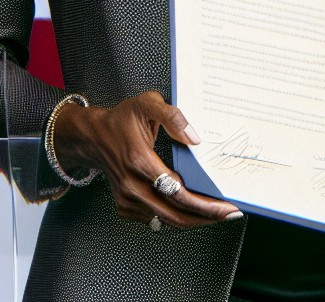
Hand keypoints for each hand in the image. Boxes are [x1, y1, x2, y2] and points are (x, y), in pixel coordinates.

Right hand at [52, 90, 241, 227]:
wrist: (94, 136)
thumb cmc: (121, 120)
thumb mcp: (147, 104)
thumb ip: (173, 116)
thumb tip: (194, 138)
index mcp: (140, 161)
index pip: (177, 192)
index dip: (204, 204)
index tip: (225, 207)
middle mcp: (133, 185)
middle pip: (175, 214)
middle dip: (206, 217)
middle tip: (229, 214)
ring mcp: (128, 199)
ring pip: (167, 220)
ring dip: (193, 218)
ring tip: (215, 212)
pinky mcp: (126, 206)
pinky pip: (155, 218)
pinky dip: (175, 215)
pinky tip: (191, 208)